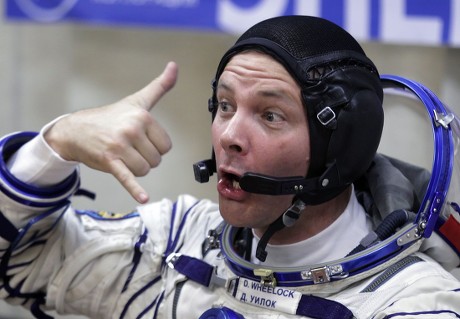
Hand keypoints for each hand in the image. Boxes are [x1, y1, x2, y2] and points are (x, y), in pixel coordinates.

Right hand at [45, 61, 177, 203]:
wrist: (76, 129)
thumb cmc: (112, 115)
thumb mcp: (138, 100)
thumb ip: (160, 86)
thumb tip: (175, 66)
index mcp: (143, 117)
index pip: (166, 146)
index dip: (155, 146)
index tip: (141, 139)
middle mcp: (132, 130)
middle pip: (157, 160)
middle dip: (145, 158)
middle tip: (129, 147)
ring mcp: (120, 146)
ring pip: (145, 170)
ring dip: (137, 168)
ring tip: (123, 155)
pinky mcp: (110, 162)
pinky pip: (127, 178)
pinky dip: (135, 190)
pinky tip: (143, 199)